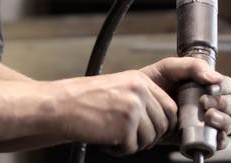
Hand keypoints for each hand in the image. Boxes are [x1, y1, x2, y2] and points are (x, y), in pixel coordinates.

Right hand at [47, 69, 178, 154]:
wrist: (60, 106)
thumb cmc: (84, 100)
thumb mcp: (118, 88)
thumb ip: (142, 99)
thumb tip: (164, 120)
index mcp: (139, 80)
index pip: (170, 106)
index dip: (164, 124)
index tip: (154, 131)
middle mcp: (139, 91)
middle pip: (163, 124)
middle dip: (149, 137)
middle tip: (129, 137)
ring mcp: (133, 108)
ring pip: (150, 138)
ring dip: (133, 144)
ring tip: (113, 137)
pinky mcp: (125, 126)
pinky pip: (132, 147)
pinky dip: (119, 150)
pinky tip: (106, 140)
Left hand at [140, 57, 230, 150]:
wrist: (136, 101)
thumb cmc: (154, 82)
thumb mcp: (170, 67)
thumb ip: (192, 66)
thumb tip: (214, 77)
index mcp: (205, 85)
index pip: (226, 85)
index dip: (224, 86)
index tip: (212, 88)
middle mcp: (209, 103)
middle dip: (224, 104)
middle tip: (206, 103)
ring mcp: (205, 121)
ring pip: (227, 123)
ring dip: (223, 121)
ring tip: (208, 117)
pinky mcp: (198, 136)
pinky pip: (217, 141)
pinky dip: (220, 140)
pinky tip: (213, 135)